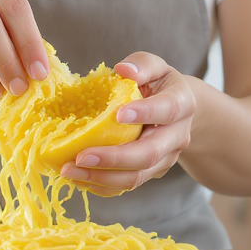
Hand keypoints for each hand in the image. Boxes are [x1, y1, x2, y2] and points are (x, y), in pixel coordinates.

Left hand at [58, 52, 195, 196]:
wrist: (176, 111)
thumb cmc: (157, 84)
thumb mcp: (154, 66)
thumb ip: (142, 64)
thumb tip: (124, 70)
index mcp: (181, 104)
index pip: (167, 110)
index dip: (145, 113)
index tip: (118, 114)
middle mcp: (177, 136)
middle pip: (149, 154)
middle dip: (114, 158)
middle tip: (81, 156)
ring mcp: (165, 159)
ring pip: (136, 176)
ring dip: (101, 177)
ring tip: (69, 170)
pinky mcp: (151, 173)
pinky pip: (127, 184)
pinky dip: (102, 185)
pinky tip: (78, 178)